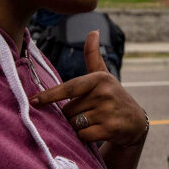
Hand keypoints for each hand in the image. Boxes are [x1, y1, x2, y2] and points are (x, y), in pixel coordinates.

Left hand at [30, 31, 146, 146]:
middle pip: (68, 110)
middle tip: (89, 112)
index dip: (49, 95)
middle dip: (72, 115)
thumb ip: (93, 55)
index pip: (69, 88)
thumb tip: (93, 31)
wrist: (135, 121)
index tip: (33, 101)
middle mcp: (104, 93)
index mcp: (99, 78)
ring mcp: (108, 111)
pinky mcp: (110, 128)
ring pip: (75, 124)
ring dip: (79, 126)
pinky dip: (86, 137)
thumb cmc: (112, 96)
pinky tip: (98, 131)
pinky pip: (84, 136)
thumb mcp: (104, 76)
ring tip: (94, 121)